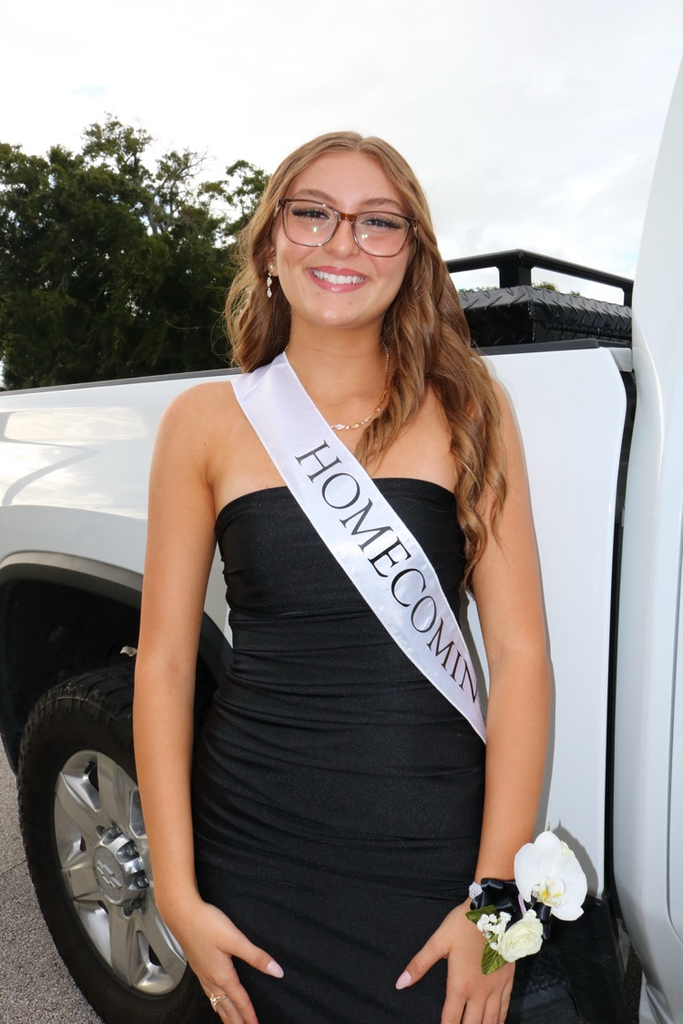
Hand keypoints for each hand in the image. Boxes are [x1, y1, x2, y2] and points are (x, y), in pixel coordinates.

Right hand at [163, 896, 282, 1023]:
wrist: (181, 914)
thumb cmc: (206, 924)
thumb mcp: (235, 939)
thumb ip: (256, 957)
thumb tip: (277, 972)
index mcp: (222, 975)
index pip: (240, 1001)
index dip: (249, 1015)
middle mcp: (211, 979)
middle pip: (226, 1008)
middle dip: (237, 1021)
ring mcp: (202, 974)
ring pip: (216, 1002)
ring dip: (225, 1015)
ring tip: (232, 1023)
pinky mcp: (197, 967)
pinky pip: (208, 993)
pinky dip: (214, 1003)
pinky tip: (215, 1000)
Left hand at [396, 900, 513, 1023]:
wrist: (494, 911)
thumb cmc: (464, 925)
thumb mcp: (438, 941)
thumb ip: (419, 964)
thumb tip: (400, 983)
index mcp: (460, 985)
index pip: (450, 1019)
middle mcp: (479, 993)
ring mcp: (495, 988)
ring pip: (491, 1021)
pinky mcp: (507, 981)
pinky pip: (504, 1008)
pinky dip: (499, 1020)